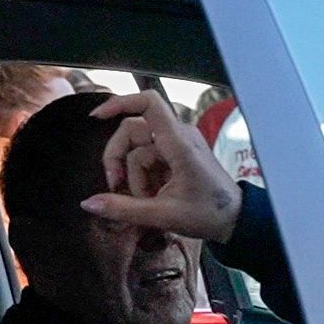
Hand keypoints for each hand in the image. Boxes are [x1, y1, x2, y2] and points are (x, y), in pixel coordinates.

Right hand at [82, 92, 241, 241]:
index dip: (119, 103)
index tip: (96, 118)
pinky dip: (143, 177)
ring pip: (137, 149)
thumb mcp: (162, 215)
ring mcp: (178, 144)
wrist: (236, 220)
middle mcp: (178, 136)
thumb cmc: (207, 214)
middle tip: (115, 188)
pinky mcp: (177, 154)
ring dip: (133, 176)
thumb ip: (123, 209)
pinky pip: (148, 158)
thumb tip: (88, 203)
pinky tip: (151, 196)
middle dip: (118, 159)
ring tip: (144, 201)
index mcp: (179, 143)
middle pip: (132, 131)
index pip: (148, 104)